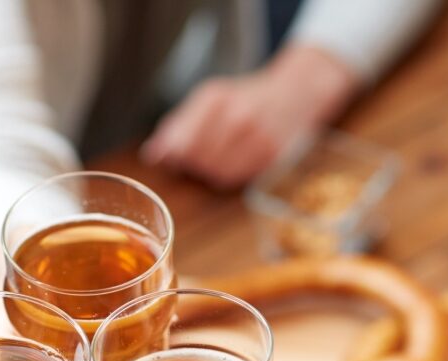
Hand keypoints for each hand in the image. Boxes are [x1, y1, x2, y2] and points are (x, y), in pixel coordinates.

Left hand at [141, 44, 357, 188]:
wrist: (295, 95)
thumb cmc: (245, 98)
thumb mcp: (209, 98)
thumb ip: (178, 125)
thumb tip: (152, 155)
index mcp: (216, 99)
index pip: (181, 142)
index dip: (172, 154)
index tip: (168, 155)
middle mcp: (238, 118)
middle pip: (197, 160)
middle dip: (190, 162)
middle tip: (194, 154)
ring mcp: (256, 139)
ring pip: (215, 173)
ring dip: (208, 171)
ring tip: (215, 155)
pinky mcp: (270, 158)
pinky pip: (236, 178)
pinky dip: (227, 174)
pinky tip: (232, 160)